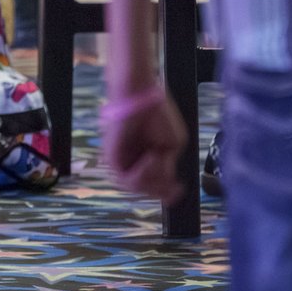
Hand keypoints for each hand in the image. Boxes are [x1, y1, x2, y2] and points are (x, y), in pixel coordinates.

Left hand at [101, 82, 188, 203]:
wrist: (141, 96)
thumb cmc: (158, 115)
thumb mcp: (172, 146)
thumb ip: (169, 169)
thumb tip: (169, 188)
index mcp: (146, 161)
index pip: (155, 187)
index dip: (168, 193)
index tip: (179, 190)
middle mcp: (133, 164)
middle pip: (148, 191)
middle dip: (162, 186)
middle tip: (169, 172)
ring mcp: (122, 163)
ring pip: (139, 188)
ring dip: (154, 176)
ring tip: (158, 156)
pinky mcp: (112, 159)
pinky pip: (128, 180)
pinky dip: (144, 173)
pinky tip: (151, 157)